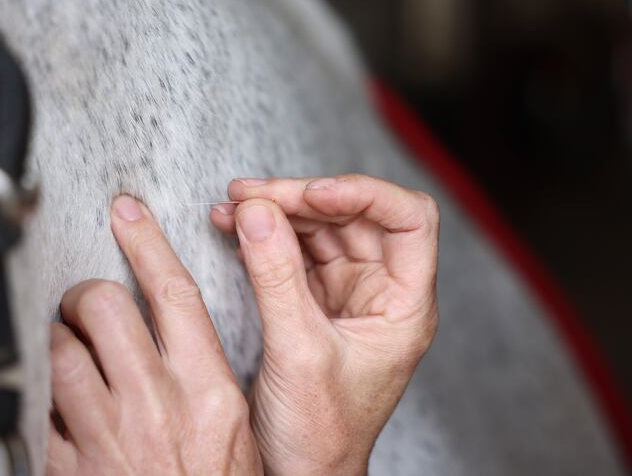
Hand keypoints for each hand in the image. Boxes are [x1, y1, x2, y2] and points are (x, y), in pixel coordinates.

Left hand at [46, 196, 262, 474]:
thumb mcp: (233, 426)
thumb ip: (200, 373)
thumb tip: (165, 330)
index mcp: (210, 391)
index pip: (174, 294)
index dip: (147, 242)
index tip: (127, 212)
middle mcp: (158, 405)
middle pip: (107, 308)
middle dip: (87, 295)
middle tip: (87, 304)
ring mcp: (109, 437)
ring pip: (62, 351)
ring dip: (59, 342)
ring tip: (70, 352)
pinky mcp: (69, 467)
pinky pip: (40, 408)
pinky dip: (43, 395)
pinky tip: (60, 405)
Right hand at [210, 175, 439, 475]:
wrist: (298, 475)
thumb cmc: (320, 434)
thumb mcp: (299, 352)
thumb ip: (277, 277)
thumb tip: (258, 210)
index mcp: (403, 306)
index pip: (409, 220)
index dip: (365, 194)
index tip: (313, 193)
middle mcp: (379, 292)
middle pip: (352, 216)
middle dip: (301, 199)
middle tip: (252, 195)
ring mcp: (344, 294)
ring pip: (319, 228)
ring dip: (276, 211)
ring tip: (233, 205)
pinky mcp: (311, 302)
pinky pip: (290, 251)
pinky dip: (262, 235)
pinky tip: (232, 225)